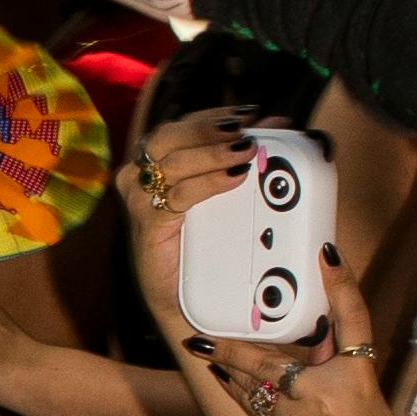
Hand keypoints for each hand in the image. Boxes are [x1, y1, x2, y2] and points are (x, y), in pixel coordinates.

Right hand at [124, 106, 247, 335]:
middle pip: (170, 135)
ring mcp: (139, 199)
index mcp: (153, 162)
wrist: (182, 301)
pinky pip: (178, 196)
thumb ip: (243, 157)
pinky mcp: (147, 225)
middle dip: (210, 127)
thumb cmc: (201, 244)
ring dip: (213, 152)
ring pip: (174, 161)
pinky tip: (234, 178)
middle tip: (245, 130)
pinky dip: (208, 183)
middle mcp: (138, 176)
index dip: (215, 115)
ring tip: (246, 151)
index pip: (182, 125)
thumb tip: (278, 123)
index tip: (249, 113)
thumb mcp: (221, 193)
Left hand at [213, 245, 411, 415]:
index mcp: (360, 376)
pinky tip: (221, 380)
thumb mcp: (372, 409)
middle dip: (238, 344)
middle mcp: (323, 388)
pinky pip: (251, 406)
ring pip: (253, 380)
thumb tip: (325, 351)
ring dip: (227, 365)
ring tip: (203, 348)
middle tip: (209, 330)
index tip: (327, 256)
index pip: (353, 318)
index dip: (341, 284)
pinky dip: (236, 392)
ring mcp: (295, 412)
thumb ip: (346, 377)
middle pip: (274, 355)